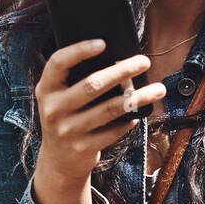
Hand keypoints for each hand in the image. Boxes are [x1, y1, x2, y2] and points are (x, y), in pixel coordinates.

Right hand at [34, 39, 166, 182]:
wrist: (58, 160)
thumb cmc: (66, 118)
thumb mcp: (60, 98)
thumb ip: (75, 79)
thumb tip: (117, 60)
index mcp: (46, 89)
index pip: (58, 62)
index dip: (79, 50)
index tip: (103, 43)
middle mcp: (53, 109)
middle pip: (92, 84)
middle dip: (122, 71)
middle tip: (144, 61)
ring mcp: (68, 130)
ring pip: (110, 109)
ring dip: (138, 98)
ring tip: (158, 89)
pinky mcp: (83, 147)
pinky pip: (113, 131)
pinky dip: (129, 121)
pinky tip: (139, 114)